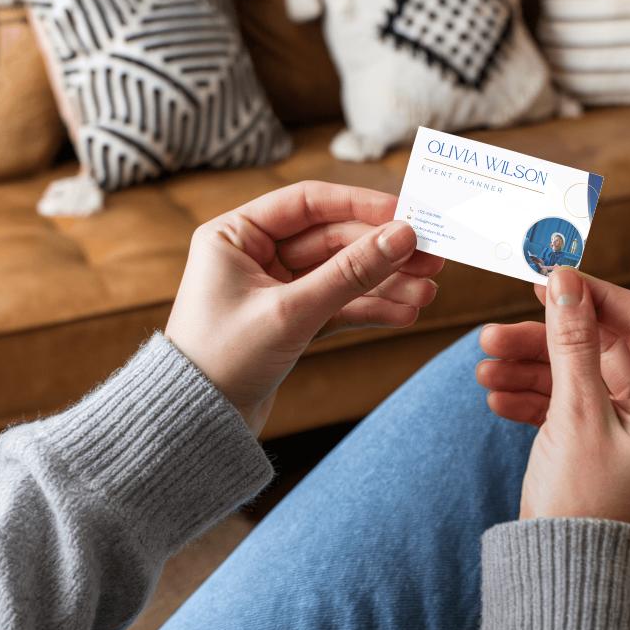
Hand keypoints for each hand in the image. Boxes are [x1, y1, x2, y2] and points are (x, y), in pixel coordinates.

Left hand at [166, 180, 443, 433]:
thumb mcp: (292, 311)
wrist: (196, 427)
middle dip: (383, 252)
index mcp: (235, 235)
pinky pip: (338, 305)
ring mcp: (275, 288)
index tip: (407, 215)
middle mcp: (254, 255)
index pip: (309, 203)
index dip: (362, 205)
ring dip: (384, 283)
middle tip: (432, 258)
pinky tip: (405, 313)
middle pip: (333, 240)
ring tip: (427, 293)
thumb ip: (350, 272)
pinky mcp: (291, 321)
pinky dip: (370, 308)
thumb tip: (403, 236)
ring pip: (341, 274)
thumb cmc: (222, 360)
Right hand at [477, 269, 629, 533]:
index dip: (595, 294)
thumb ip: (571, 341)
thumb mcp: (577, 414)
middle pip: (601, 348)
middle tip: (493, 333)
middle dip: (545, 340)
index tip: (549, 279)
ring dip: (530, 369)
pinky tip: (496, 399)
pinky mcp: (602, 447)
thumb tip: (565, 281)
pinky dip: (534, 399)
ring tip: (483, 371)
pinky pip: (568, 406)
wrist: (572, 585)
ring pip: (577, 376)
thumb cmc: (590, 508)